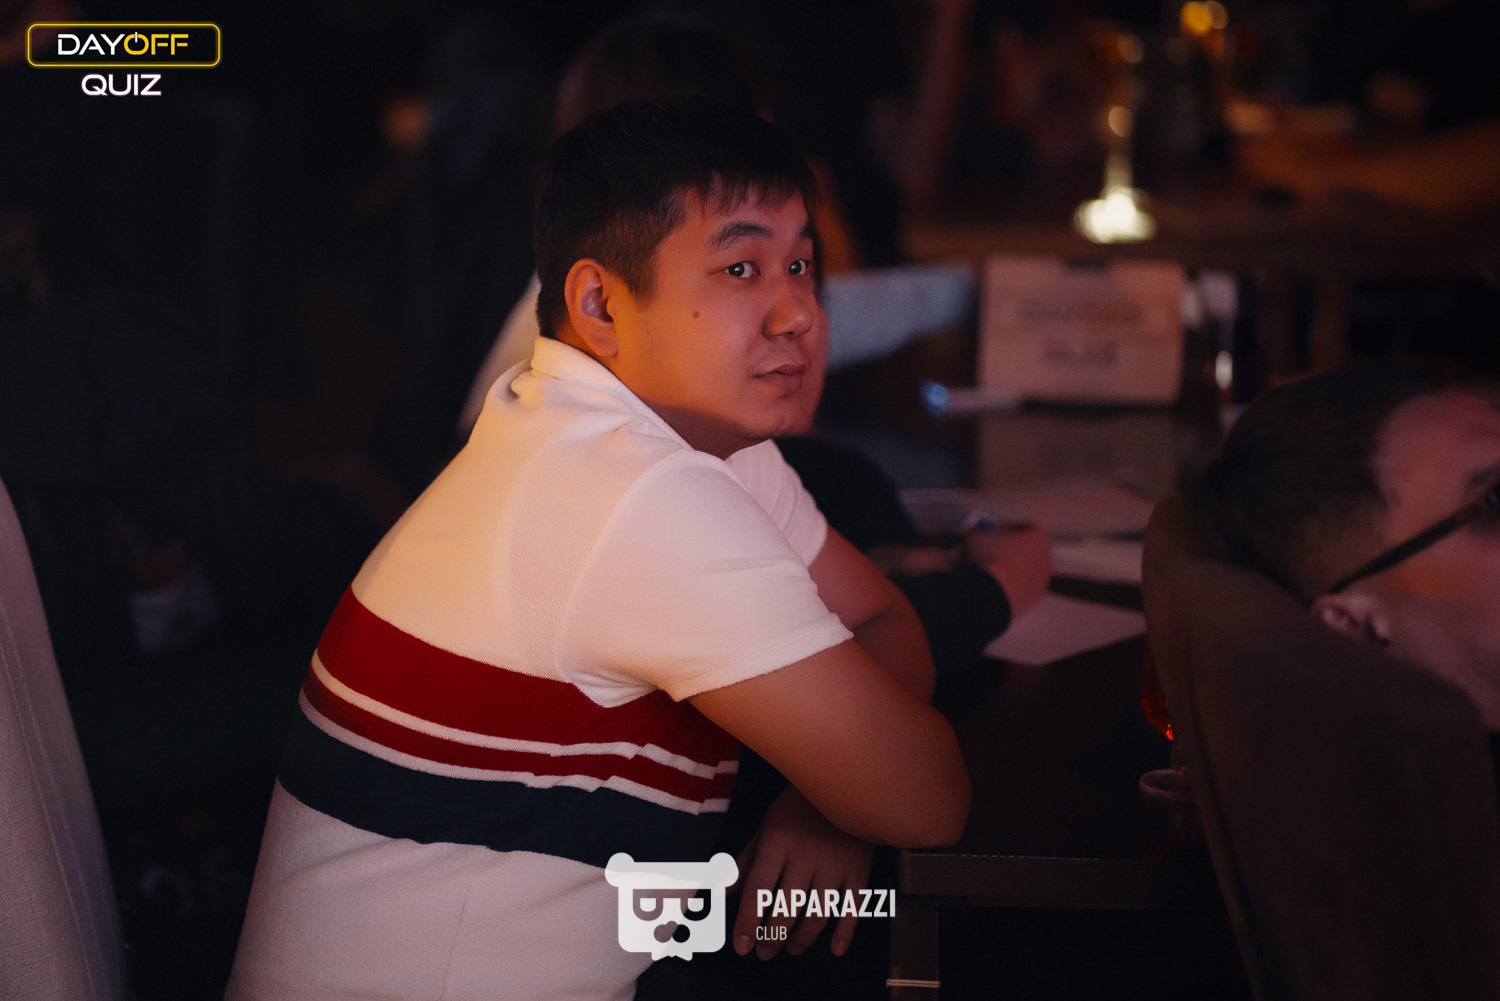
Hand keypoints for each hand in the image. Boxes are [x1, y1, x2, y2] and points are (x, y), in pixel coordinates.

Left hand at [730, 786, 873, 959]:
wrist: (842, 783)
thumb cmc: (796, 809)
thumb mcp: (766, 829)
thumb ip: (745, 862)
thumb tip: (720, 893)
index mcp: (777, 842)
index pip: (757, 891)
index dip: (747, 922)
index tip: (741, 946)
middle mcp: (806, 854)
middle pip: (786, 907)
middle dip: (772, 936)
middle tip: (764, 953)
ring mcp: (835, 863)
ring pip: (817, 913)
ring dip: (803, 938)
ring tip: (792, 949)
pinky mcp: (860, 867)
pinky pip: (853, 906)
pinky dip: (845, 931)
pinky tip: (836, 949)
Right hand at [967, 522, 1051, 616]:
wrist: (991, 594)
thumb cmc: (987, 558)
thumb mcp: (976, 535)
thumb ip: (980, 531)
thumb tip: (977, 533)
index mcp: (1038, 537)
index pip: (1025, 527)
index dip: (1005, 528)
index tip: (991, 532)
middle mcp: (1046, 559)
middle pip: (1027, 550)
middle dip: (1008, 550)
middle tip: (987, 550)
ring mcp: (1041, 582)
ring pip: (1022, 571)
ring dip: (1007, 570)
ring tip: (985, 572)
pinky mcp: (1032, 601)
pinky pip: (1018, 589)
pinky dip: (1007, 587)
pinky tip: (990, 587)